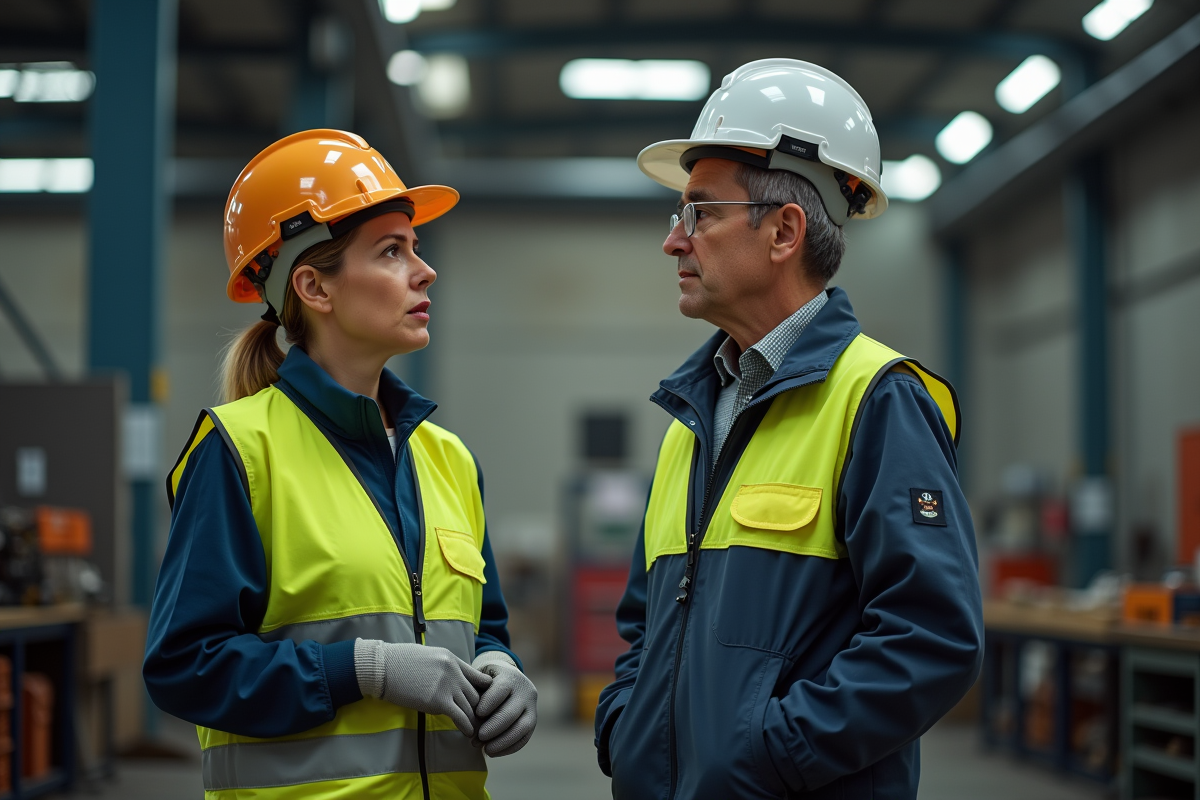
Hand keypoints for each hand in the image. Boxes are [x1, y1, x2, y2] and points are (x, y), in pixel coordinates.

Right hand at [355, 639, 491, 736]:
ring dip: (475, 721)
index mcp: (452, 659)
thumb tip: (446, 678)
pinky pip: (460, 716)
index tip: (483, 704)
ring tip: (478, 732)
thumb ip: (443, 667)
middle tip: (482, 722)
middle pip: (477, 694)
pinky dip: (467, 726)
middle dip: (481, 710)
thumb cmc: (398, 661)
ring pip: (471, 707)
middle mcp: (454, 671)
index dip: (484, 692)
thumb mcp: (428, 656)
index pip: (478, 677)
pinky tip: (468, 733)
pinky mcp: (438, 701)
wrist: (382, 666)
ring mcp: (448, 685)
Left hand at [471, 652, 536, 756]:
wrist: (506, 679)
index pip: (502, 689)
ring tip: (486, 750)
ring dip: (503, 742)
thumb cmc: (486, 680)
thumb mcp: (480, 677)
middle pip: (512, 711)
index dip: (490, 702)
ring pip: (522, 727)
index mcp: (510, 677)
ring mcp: (531, 707)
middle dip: (495, 727)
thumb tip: (467, 711)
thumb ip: (474, 690)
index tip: (478, 713)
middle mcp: (525, 691)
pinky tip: (493, 753)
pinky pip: (524, 738)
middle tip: (479, 737)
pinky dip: (509, 748)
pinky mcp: (532, 721)